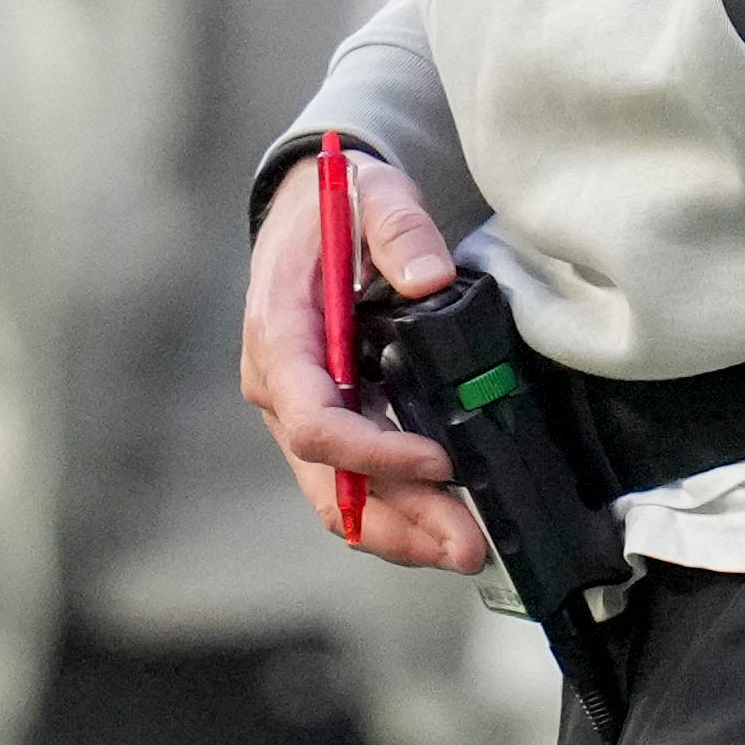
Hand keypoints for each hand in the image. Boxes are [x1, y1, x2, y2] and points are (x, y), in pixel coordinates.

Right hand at [241, 149, 484, 574]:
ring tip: (465, 549)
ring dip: (401, 530)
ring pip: (339, 496)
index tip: (439, 459)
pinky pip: (353, 483)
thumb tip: (429, 277)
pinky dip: (397, 510)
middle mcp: (280, 386)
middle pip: (327, 480)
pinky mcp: (328, 421)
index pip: (313, 420)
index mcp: (279, 336)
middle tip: (465, 545)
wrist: (312, 208)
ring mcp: (300, 411)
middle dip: (397, 521)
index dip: (373, 453)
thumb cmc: (338, 206)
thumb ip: (399, 230)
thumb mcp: (371, 195)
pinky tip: (445, 525)